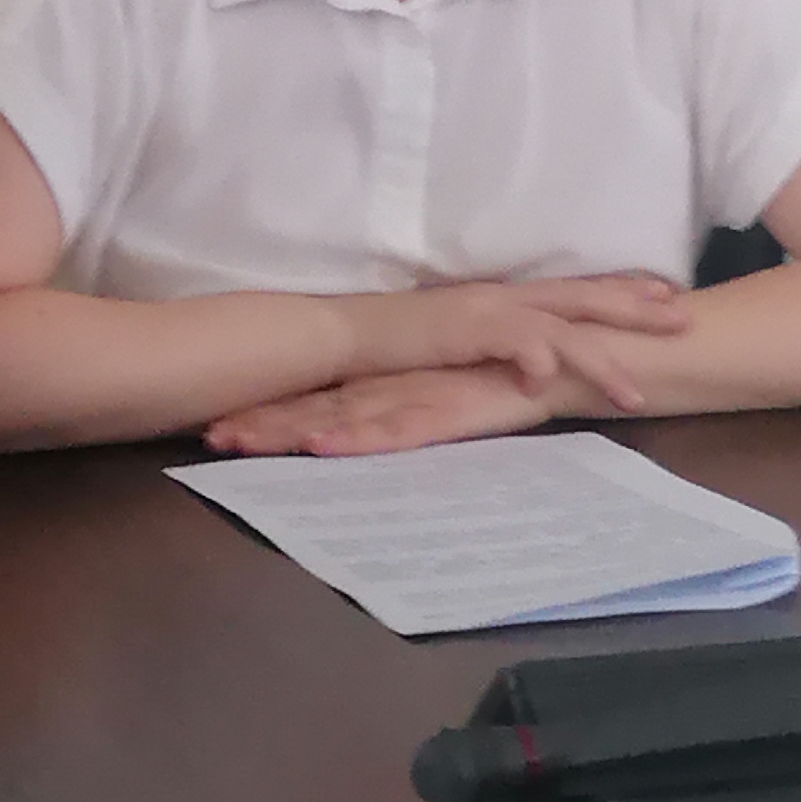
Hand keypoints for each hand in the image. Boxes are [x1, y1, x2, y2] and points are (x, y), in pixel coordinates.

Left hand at [206, 364, 554, 457]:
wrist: (596, 356)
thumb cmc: (523, 377)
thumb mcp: (455, 396)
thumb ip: (406, 410)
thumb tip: (351, 431)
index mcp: (392, 382)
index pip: (316, 400)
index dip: (265, 412)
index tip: (211, 427)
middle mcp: (398, 385)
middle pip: (316, 407)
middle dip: (261, 423)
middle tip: (204, 437)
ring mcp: (425, 393)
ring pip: (345, 415)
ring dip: (290, 430)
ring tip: (238, 441)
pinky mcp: (459, 407)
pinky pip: (404, 426)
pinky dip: (364, 437)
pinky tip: (327, 446)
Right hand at [337, 272, 686, 418]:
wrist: (345, 333)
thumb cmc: (396, 340)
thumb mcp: (458, 336)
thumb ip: (495, 342)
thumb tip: (530, 359)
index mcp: (503, 297)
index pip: (571, 289)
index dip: (619, 291)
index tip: (663, 293)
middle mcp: (503, 298)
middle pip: (582, 298)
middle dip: (634, 309)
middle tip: (683, 318)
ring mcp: (486, 313)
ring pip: (562, 330)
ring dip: (601, 360)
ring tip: (637, 394)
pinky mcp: (465, 332)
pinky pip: (513, 345)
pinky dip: (536, 359)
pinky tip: (553, 383)